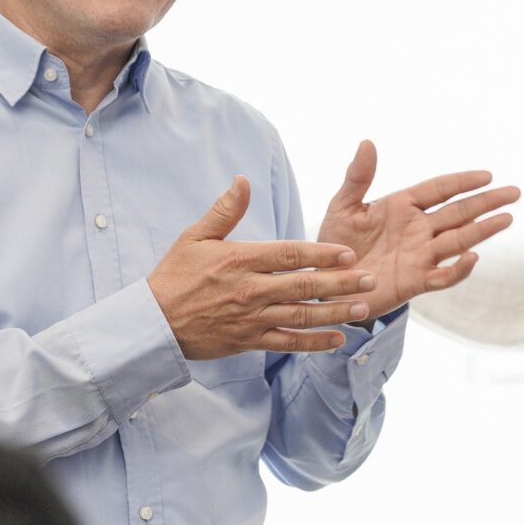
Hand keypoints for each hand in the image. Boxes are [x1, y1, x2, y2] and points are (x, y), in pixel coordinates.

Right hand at [147, 177, 378, 360]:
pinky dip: (314, 343)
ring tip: (363, 308)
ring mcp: (251, 318)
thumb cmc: (173, 276)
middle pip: (304, 286)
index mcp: (240, 260)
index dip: (322, 254)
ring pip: (301, 316)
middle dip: (341, 283)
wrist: (153, 323)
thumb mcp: (194, 237)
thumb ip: (224, 210)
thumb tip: (244, 181)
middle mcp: (250, 290)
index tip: (348, 253)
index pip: (290, 255)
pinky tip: (337, 339)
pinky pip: (288, 343)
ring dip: (335, 313)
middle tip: (370, 279)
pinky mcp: (248, 341)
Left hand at [315, 140, 518, 318]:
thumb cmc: (334, 242)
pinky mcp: (415, 282)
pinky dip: (459, 268)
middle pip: (458, 213)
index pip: (440, 189)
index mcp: (402, 206)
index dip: (463, 182)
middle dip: (486, 202)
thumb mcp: (343, 206)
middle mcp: (417, 229)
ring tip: (506, 218)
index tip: (487, 175)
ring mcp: (420, 256)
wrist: (327, 282)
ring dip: (482, 230)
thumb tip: (367, 142)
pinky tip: (472, 257)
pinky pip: (443, 275)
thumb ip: (357, 178)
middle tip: (514, 193)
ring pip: (458, 240)